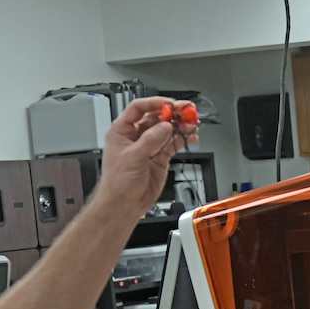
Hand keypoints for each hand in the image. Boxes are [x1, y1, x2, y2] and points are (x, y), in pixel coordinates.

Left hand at [96, 96, 198, 216]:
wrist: (124, 204)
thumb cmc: (117, 183)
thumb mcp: (133, 156)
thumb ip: (151, 139)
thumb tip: (165, 126)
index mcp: (122, 131)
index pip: (138, 108)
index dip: (155, 103)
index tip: (170, 104)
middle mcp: (136, 136)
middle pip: (156, 117)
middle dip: (171, 113)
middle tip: (186, 111)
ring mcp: (149, 146)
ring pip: (166, 130)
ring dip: (180, 126)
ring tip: (192, 124)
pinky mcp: (159, 157)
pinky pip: (173, 143)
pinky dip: (182, 139)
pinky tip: (191, 136)